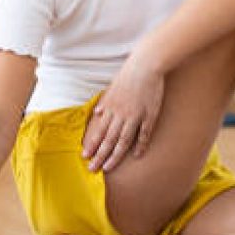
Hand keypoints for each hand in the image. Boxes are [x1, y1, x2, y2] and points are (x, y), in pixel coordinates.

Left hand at [82, 55, 164, 172]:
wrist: (145, 65)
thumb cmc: (128, 74)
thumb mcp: (111, 87)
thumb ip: (104, 102)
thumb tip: (96, 113)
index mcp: (110, 107)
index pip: (99, 130)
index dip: (92, 144)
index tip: (85, 155)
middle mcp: (120, 114)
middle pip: (108, 139)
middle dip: (99, 155)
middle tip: (93, 168)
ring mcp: (135, 116)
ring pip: (123, 140)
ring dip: (115, 155)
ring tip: (108, 166)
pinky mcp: (149, 115)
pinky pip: (144, 134)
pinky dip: (140, 145)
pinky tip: (136, 155)